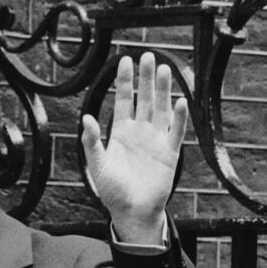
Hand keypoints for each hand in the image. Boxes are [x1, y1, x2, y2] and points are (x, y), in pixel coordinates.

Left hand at [81, 53, 188, 243]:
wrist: (131, 211)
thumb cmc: (111, 190)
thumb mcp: (97, 164)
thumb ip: (91, 141)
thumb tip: (86, 118)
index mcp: (121, 132)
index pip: (124, 100)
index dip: (125, 81)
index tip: (125, 61)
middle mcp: (140, 132)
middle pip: (144, 99)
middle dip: (146, 78)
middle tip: (149, 56)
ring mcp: (156, 140)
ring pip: (161, 109)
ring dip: (163, 91)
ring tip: (165, 69)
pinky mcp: (170, 153)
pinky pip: (176, 131)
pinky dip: (179, 117)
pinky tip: (181, 100)